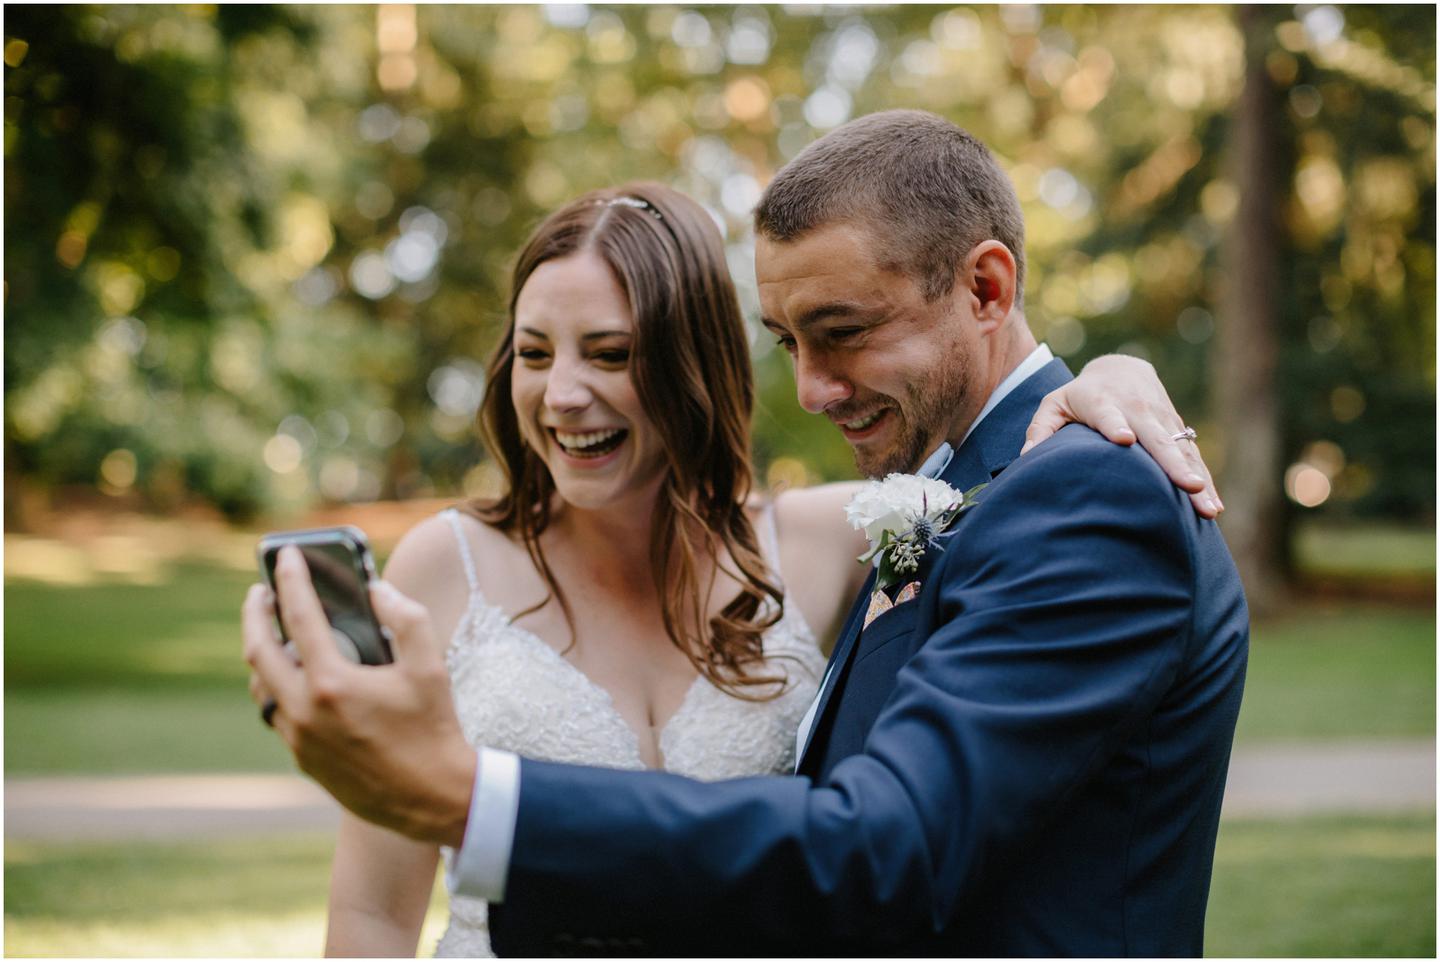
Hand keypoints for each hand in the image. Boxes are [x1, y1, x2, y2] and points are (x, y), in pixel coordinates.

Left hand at [243, 546, 475, 845]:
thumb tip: (377, 590)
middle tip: (261, 591)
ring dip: (262, 654)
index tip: (285, 555)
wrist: (431, 797)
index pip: (299, 617)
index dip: (290, 580)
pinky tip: (296, 676)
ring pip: (260, 687)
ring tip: (274, 632)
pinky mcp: (302, 759)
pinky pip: (276, 714)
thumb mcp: (429, 666)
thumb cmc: (434, 728)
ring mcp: (299, 739)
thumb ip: (405, 617)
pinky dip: (278, 687)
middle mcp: (305, 711)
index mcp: (333, 683)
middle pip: (258, 652)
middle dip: (255, 614)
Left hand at [1020, 354, 1222, 518]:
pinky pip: (1193, 457)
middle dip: (1172, 463)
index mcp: (1101, 402)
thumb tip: (1025, 458)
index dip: (1114, 425)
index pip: (1108, 414)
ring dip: (1197, 480)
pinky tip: (1214, 506)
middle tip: (1188, 487)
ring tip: (1208, 509)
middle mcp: (1136, 410)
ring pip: (1182, 452)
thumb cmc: (1080, 396)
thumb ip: (1040, 429)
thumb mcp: (1054, 404)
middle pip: (1156, 439)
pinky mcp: (1177, 430)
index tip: (1123, 440)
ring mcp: (1161, 420)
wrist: (1122, 369)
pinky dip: (1205, 480)